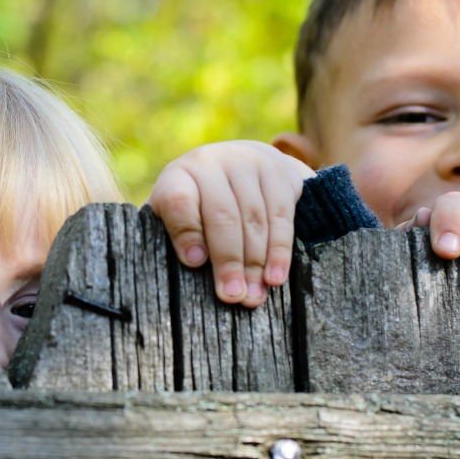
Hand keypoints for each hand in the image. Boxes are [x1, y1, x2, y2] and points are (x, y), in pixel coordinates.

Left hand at [147, 141, 314, 306]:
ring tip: (253, 296)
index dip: (187, 232)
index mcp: (178, 175)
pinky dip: (280, 251)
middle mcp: (212, 162)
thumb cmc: (199, 205)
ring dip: (255, 263)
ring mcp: (248, 162)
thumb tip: (194, 265)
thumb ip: (177, 237)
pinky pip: (282, 216)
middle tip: (232, 296)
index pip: (179, 201)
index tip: (194, 263)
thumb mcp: (178, 216)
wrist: (238, 164)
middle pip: (222, 215)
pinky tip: (274, 277)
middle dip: (228, 261)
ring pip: (254, 219)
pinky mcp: (279, 170)